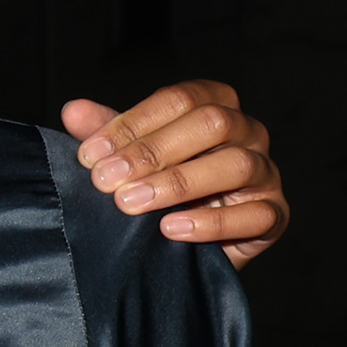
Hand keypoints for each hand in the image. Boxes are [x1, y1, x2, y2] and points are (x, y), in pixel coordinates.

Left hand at [61, 81, 286, 267]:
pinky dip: (212, 222)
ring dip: (177, 183)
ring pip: (235, 164)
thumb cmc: (159, 189)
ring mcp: (265, 172)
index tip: (91, 154)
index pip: (180, 99)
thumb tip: (73, 110)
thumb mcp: (129, 159)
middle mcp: (248, 132)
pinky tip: (172, 229)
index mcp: (214, 107)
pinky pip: (256, 214)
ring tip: (131, 203)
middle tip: (106, 181)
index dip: (134, 123)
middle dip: (153, 151)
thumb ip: (106, 135)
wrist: (188, 246)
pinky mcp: (274, 214)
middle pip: (212, 123)